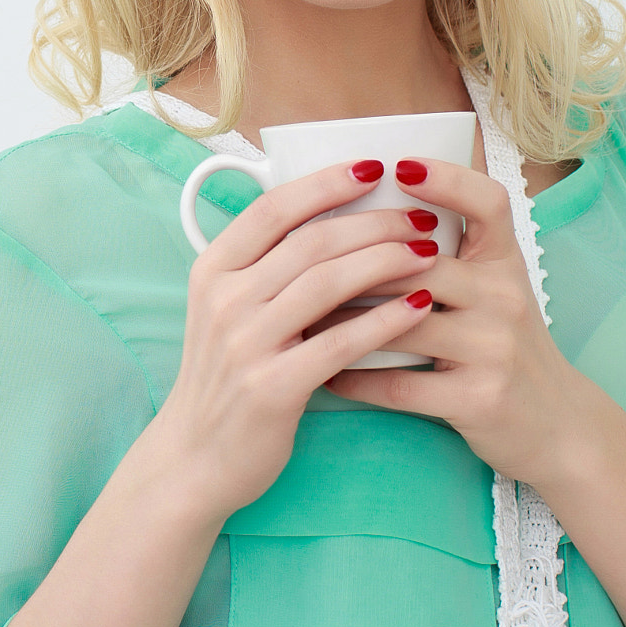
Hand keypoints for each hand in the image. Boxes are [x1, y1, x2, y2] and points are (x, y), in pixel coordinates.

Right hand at [147, 158, 446, 520]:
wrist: (195, 457)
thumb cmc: (224, 378)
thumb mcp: (225, 311)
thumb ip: (264, 268)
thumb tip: (332, 221)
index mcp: (212, 270)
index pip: (273, 209)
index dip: (326, 183)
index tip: (374, 169)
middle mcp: (223, 299)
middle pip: (311, 241)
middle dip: (375, 222)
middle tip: (421, 217)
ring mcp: (245, 343)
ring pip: (328, 283)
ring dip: (386, 261)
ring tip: (430, 252)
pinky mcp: (272, 387)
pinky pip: (339, 342)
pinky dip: (385, 321)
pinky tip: (418, 307)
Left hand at [320, 157, 611, 487]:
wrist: (558, 424)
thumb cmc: (504, 346)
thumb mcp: (492, 291)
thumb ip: (448, 257)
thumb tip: (365, 219)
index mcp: (505, 263)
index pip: (489, 203)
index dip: (447, 178)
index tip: (397, 166)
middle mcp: (506, 297)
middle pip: (422, 263)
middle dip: (356, 264)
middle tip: (298, 262)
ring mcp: (495, 349)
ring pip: (402, 324)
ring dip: (342, 322)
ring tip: (299, 317)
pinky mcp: (480, 399)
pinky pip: (401, 385)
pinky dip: (356, 379)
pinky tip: (327, 374)